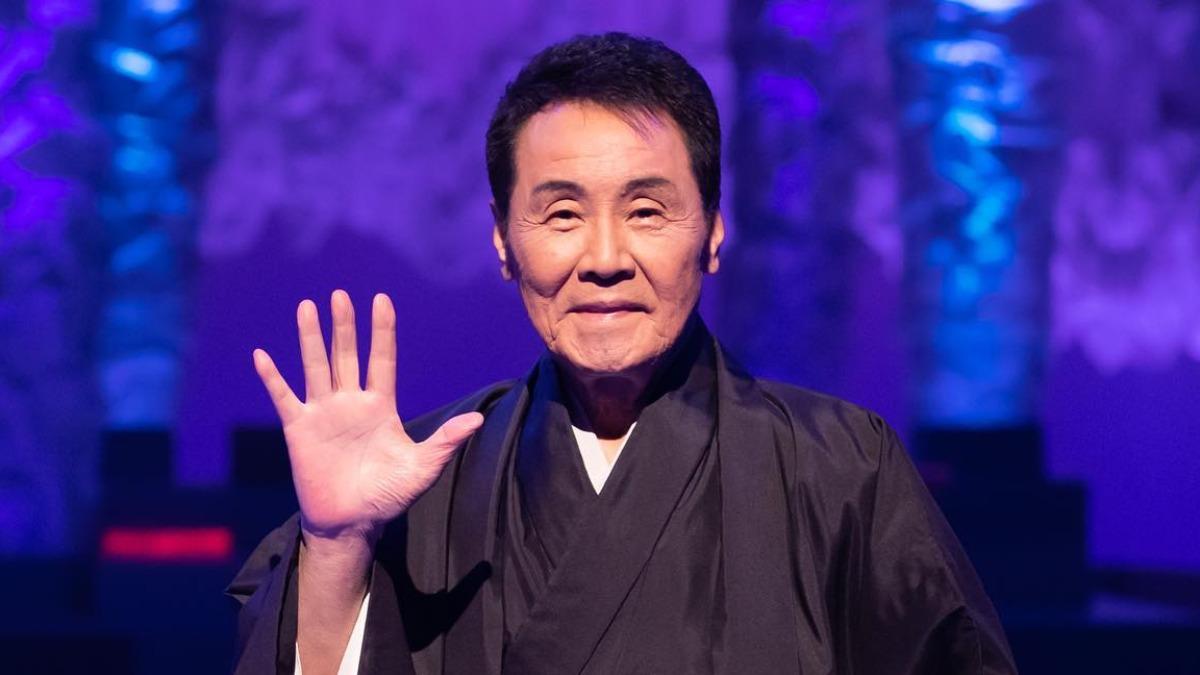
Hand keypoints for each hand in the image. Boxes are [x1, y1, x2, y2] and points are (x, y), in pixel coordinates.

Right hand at [252, 290, 482, 546]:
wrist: (351, 524)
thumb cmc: (388, 496)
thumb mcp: (421, 468)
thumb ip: (445, 441)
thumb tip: (478, 420)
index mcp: (381, 406)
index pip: (382, 359)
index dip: (382, 331)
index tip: (381, 299)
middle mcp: (351, 402)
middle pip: (346, 355)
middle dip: (344, 326)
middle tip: (340, 295)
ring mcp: (323, 413)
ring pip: (316, 366)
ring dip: (311, 338)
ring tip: (307, 306)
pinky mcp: (299, 430)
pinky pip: (284, 397)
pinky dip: (272, 378)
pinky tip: (262, 356)